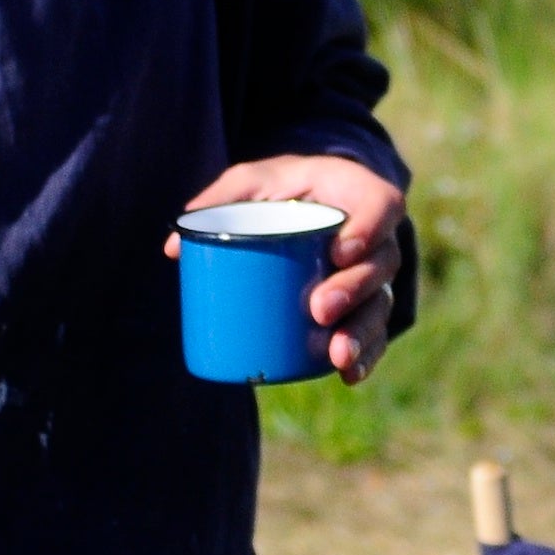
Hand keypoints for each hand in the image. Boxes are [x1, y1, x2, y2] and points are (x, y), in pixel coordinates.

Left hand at [168, 155, 406, 384]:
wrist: (310, 199)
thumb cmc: (282, 186)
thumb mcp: (253, 180)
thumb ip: (220, 201)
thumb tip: (174, 247)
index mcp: (358, 193)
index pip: (380, 205)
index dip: (368, 228)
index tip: (338, 251)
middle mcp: (376, 236)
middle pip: (380, 264)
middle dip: (353, 290)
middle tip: (318, 308)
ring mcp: (374, 274)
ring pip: (379, 304)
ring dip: (361, 332)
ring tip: (336, 354)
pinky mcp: (366, 304)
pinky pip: (376, 332)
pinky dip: (366, 355)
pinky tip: (347, 374)